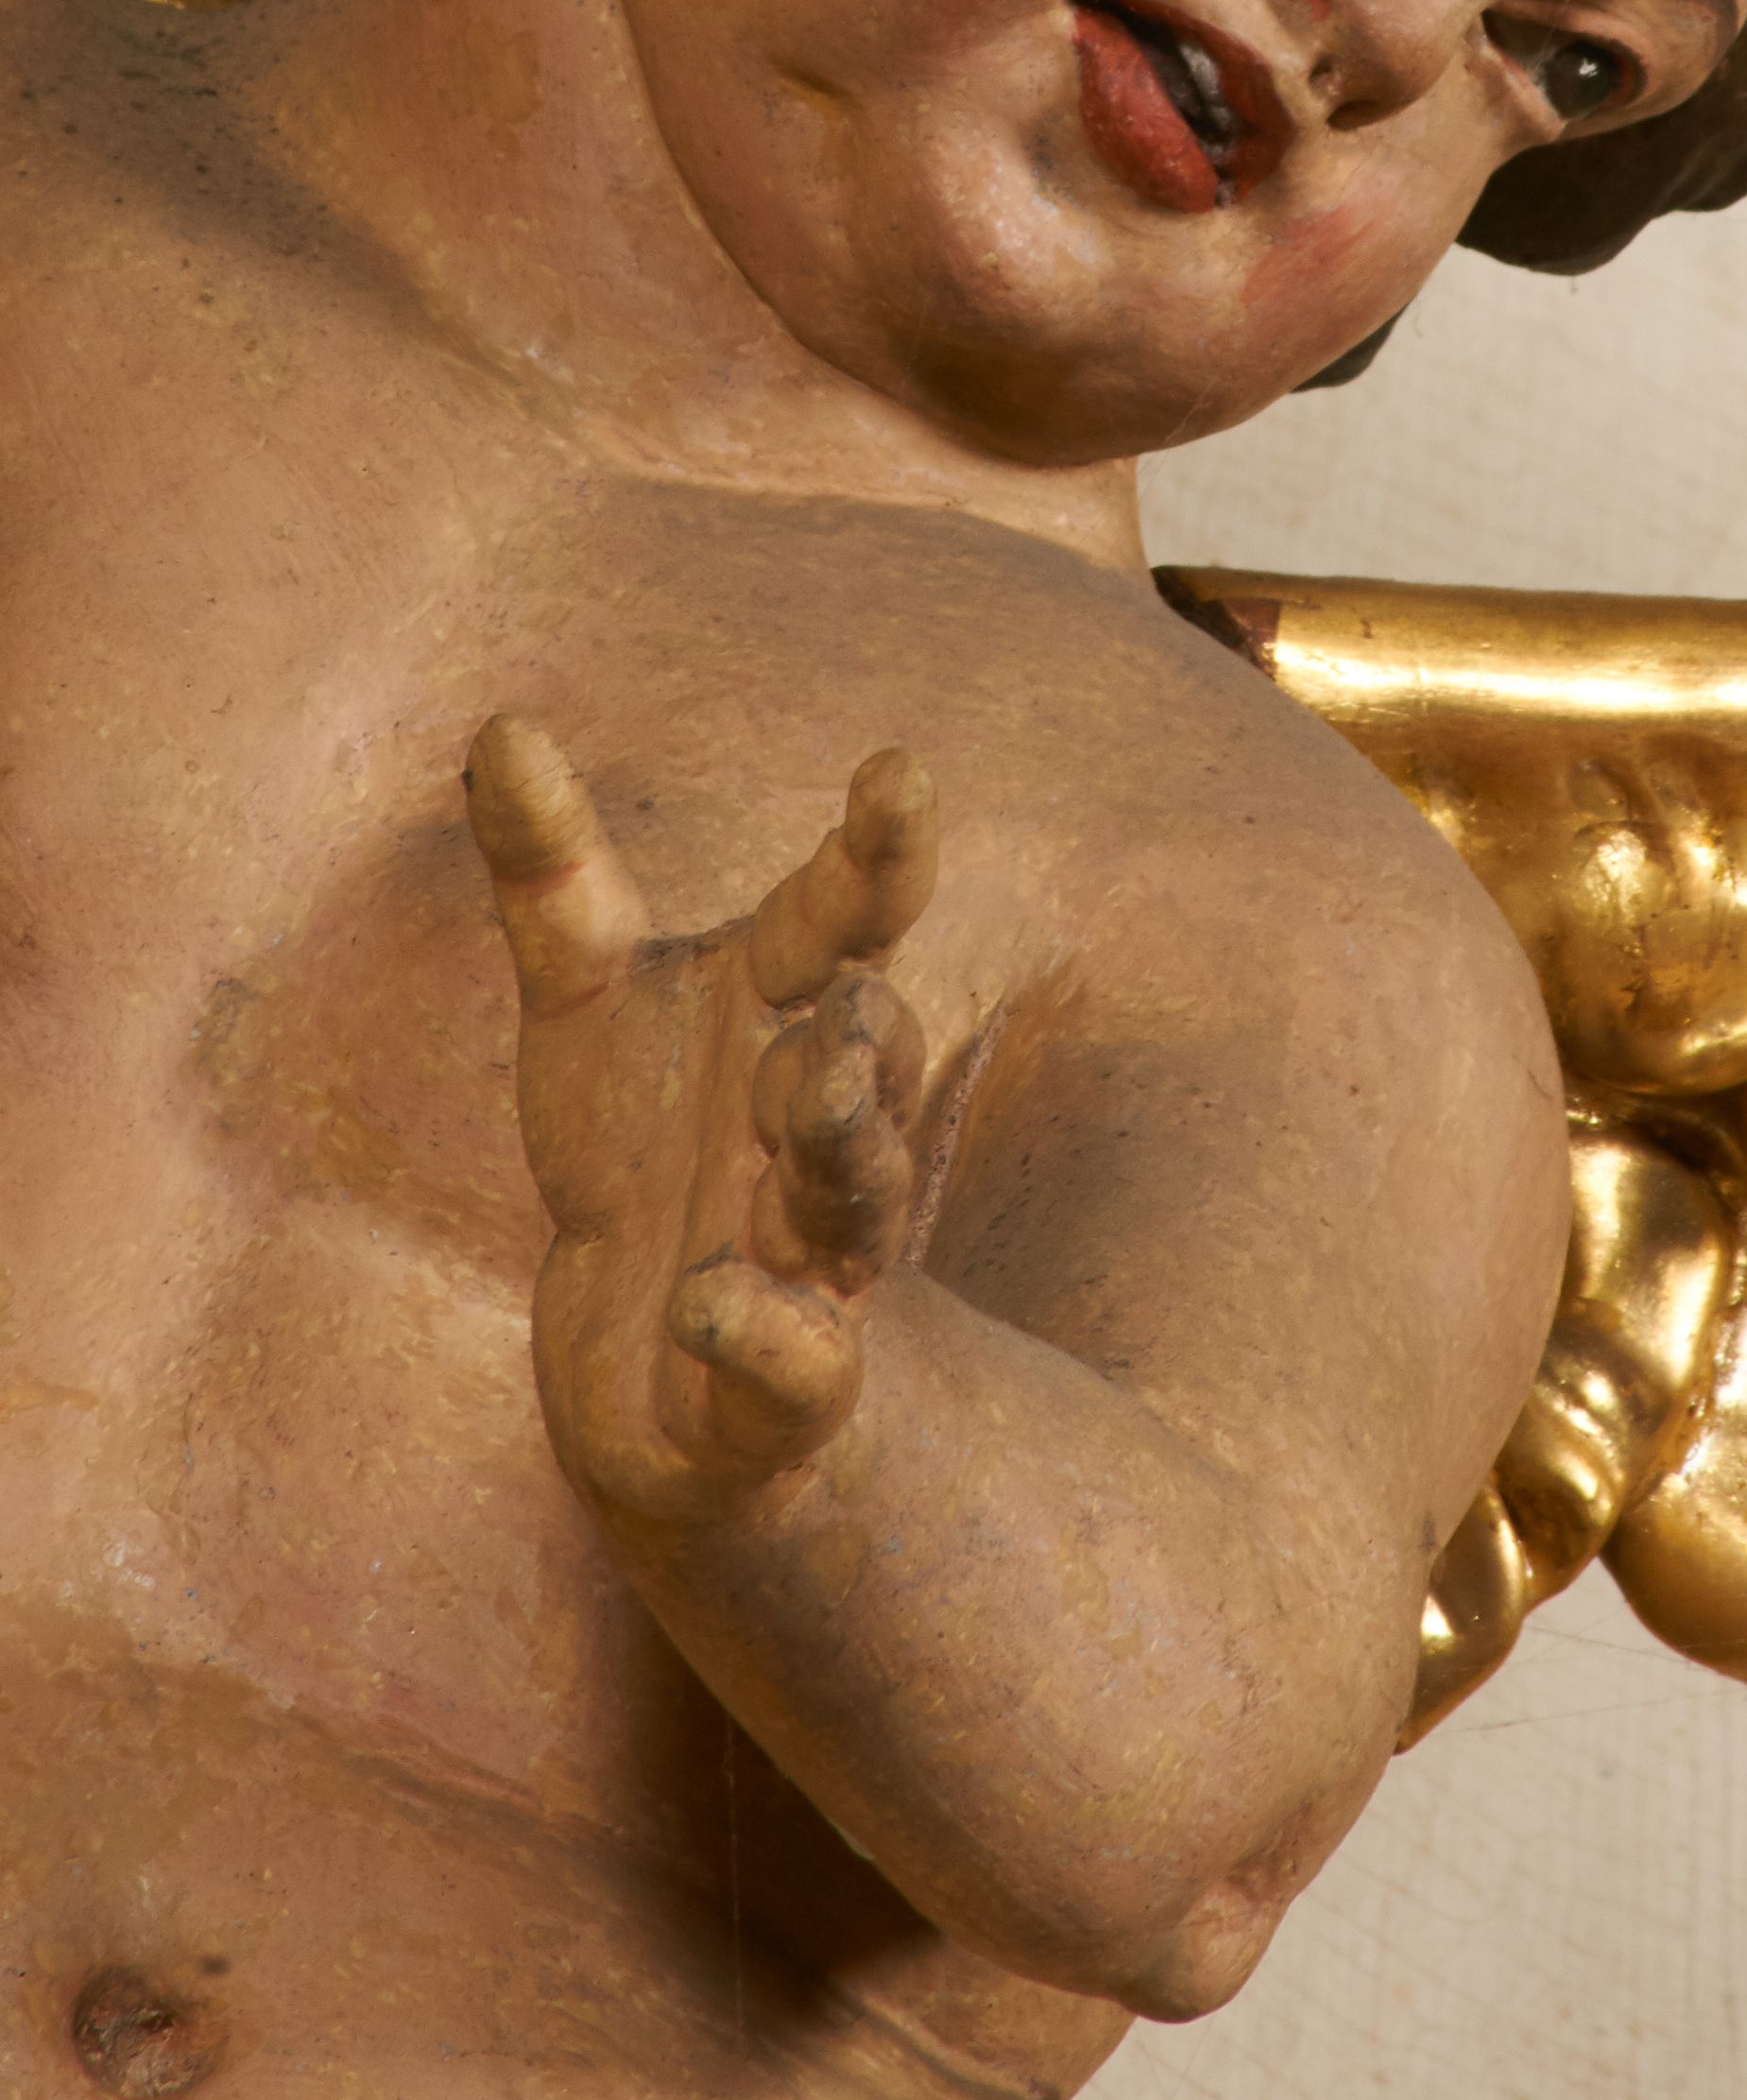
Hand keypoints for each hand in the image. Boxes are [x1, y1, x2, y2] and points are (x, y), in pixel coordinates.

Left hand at [464, 719, 938, 1514]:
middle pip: (872, 1047)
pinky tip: (711, 1309)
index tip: (898, 769)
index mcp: (789, 1006)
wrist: (657, 1368)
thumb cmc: (637, 1145)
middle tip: (836, 1018)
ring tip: (788, 1130)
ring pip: (854, 1189)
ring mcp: (820, 1247)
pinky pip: (802, 1359)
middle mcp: (825, 1113)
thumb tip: (497, 725)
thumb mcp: (581, 1003)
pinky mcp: (795, 1374)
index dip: (880, 845)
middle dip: (863, 1031)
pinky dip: (763, 1335)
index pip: (849, 909)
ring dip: (834, 1155)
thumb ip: (547, 872)